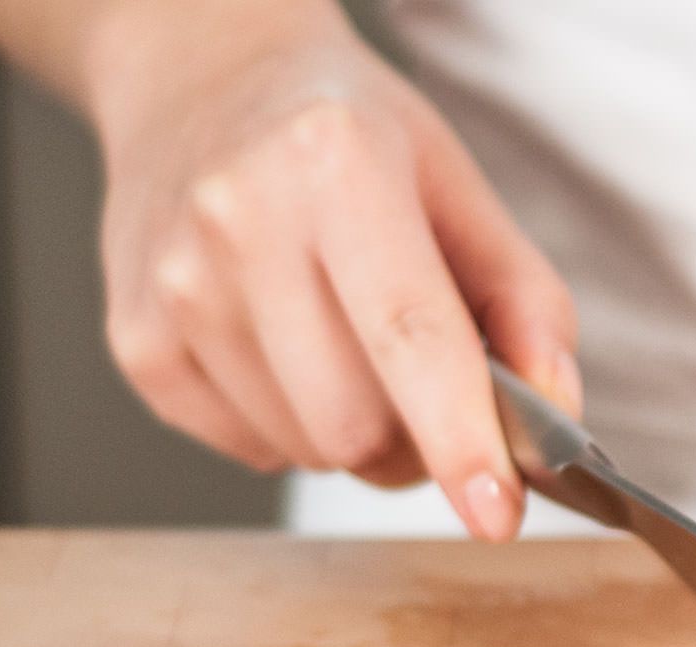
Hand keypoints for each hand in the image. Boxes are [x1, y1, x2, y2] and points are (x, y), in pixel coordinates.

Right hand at [88, 0, 575, 536]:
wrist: (203, 83)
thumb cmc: (348, 142)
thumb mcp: (458, 187)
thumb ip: (527, 302)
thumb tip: (557, 412)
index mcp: (336, 163)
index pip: (410, 335)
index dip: (460, 439)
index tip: (496, 514)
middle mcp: (239, 218)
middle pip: (355, 426)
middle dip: (414, 440)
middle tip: (422, 386)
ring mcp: (175, 285)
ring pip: (306, 451)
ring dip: (351, 434)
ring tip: (343, 344)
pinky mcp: (138, 342)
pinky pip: (251, 451)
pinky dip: (289, 428)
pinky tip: (282, 347)